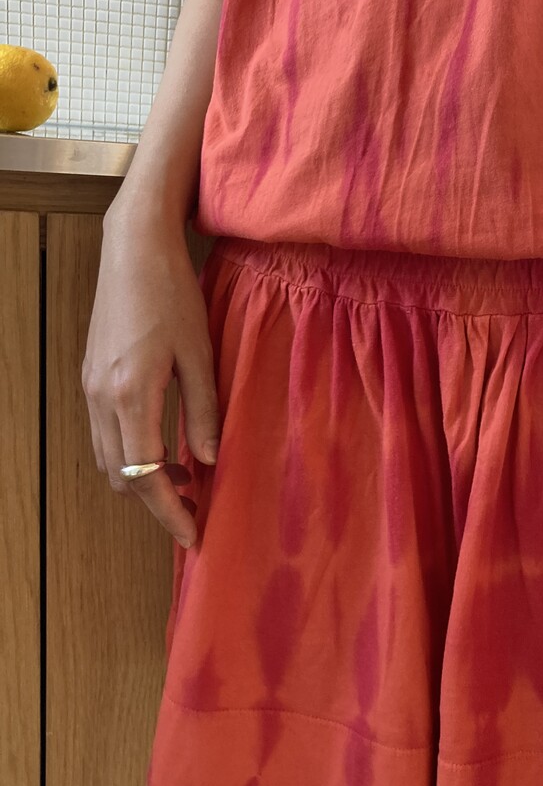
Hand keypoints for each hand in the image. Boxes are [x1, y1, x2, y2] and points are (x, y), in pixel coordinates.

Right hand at [82, 206, 219, 548]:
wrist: (132, 248)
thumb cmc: (172, 294)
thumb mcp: (201, 354)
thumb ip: (203, 411)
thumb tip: (208, 461)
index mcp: (131, 396)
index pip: (146, 476)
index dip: (170, 512)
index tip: (193, 537)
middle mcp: (101, 398)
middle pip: (122, 476)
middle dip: (156, 501)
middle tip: (196, 508)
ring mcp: (90, 388)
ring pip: (109, 458)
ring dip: (142, 477)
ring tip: (186, 478)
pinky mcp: (91, 377)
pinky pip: (105, 434)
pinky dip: (131, 452)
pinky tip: (164, 444)